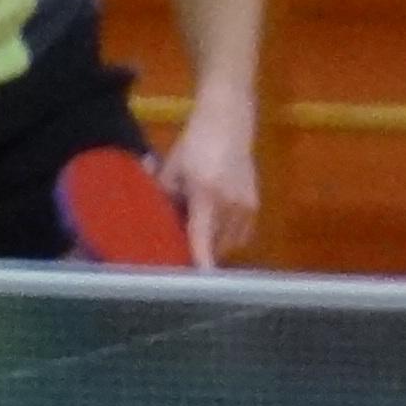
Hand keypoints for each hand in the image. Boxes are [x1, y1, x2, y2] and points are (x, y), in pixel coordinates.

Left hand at [156, 87, 259, 268]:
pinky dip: (226, 237)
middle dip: (198, 252)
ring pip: (229, 244)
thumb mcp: (171, 169)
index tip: (193, 285)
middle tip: (179, 247)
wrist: (228, 120)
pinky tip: (213, 226)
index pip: (202, 240)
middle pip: (215, 247)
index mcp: (206, 197)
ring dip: (213, 245)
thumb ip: (162, 196)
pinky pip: (241, 235)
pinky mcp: (255, 205)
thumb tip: (150, 221)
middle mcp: (231, 206)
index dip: (199, 265)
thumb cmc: (194, 142)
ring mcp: (247, 207)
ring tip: (195, 233)